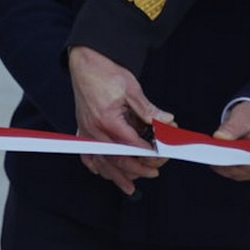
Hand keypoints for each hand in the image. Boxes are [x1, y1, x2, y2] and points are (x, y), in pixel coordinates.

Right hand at [66, 45, 170, 193]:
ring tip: (130, 187)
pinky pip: (86, 153)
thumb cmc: (107, 73)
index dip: (148, 154)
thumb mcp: (132, 89)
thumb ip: (148, 109)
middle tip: (154, 173)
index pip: (131, 145)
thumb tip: (167, 121)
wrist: (85, 61)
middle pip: (117, 158)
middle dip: (137, 169)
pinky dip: (94, 164)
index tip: (161, 158)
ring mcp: (86, 131)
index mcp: (108, 120)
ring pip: (102, 161)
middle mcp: (94, 130)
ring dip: (116, 176)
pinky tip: (101, 172)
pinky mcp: (82, 128)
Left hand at [210, 100, 249, 182]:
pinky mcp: (244, 171)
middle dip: (225, 162)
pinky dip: (220, 165)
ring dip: (221, 164)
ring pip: (233, 173)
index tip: (221, 154)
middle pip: (243, 170)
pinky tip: (212, 156)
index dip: (237, 159)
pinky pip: (229, 172)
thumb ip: (232, 127)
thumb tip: (219, 137)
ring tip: (209, 154)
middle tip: (209, 153)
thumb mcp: (243, 116)